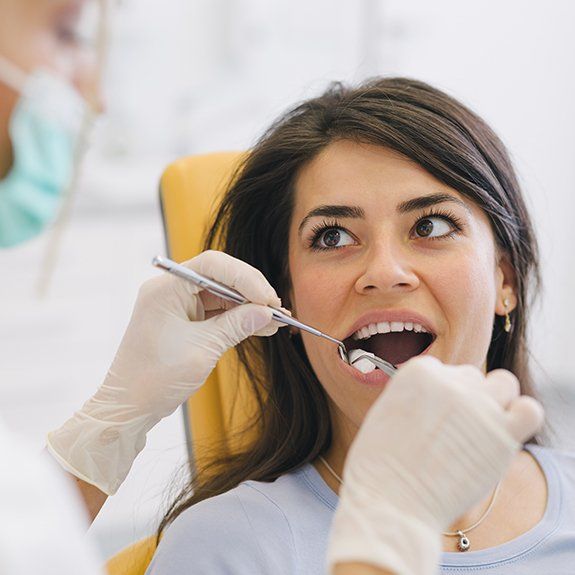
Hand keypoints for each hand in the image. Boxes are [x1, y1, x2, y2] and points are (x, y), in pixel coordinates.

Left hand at [47, 250, 282, 494]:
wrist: (129, 407)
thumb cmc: (154, 379)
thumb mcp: (202, 350)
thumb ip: (236, 326)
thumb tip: (267, 313)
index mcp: (166, 289)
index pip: (213, 266)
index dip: (245, 277)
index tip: (267, 299)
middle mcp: (170, 290)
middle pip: (220, 276)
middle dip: (250, 291)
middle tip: (276, 310)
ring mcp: (177, 304)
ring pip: (222, 294)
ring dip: (248, 306)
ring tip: (275, 320)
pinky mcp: (184, 320)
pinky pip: (217, 311)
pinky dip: (238, 318)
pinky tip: (260, 326)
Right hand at [328, 356, 543, 574]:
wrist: (390, 502)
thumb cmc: (380, 465)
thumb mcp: (386, 411)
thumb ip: (416, 395)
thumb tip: (439, 397)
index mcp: (419, 371)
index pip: (444, 370)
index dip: (440, 395)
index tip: (432, 418)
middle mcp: (451, 382)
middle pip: (472, 378)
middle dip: (465, 399)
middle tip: (453, 432)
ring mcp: (479, 407)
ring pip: (504, 384)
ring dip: (496, 401)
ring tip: (480, 430)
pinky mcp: (503, 435)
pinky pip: (530, 411)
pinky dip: (522, 417)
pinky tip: (505, 435)